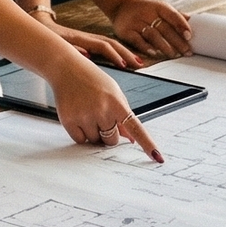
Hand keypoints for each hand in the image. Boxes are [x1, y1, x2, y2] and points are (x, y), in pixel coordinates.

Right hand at [44, 60, 161, 160]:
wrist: (67, 68)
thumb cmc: (93, 80)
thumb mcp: (114, 92)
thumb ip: (123, 115)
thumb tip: (131, 139)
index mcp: (117, 103)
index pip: (136, 128)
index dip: (147, 144)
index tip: (158, 158)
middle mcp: (102, 110)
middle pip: (112, 140)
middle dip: (108, 133)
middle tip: (100, 116)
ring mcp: (84, 116)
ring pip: (95, 141)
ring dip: (94, 133)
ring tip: (87, 113)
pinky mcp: (69, 121)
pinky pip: (80, 140)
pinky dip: (81, 134)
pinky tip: (78, 116)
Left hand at [49, 20, 142, 68]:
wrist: (43, 26)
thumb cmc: (49, 37)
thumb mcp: (57, 44)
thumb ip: (72, 49)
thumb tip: (87, 55)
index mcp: (81, 39)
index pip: (103, 46)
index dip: (114, 55)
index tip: (124, 64)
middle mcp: (89, 38)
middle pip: (112, 44)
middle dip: (126, 53)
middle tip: (139, 64)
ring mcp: (90, 39)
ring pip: (112, 45)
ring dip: (125, 53)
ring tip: (137, 62)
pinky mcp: (89, 42)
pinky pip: (107, 47)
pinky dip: (118, 52)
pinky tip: (124, 60)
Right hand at [107, 0, 191, 59]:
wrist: (121, 5)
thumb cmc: (145, 10)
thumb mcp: (159, 8)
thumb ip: (175, 16)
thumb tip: (195, 21)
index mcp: (158, 7)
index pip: (172, 15)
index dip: (181, 25)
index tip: (189, 36)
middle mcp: (147, 13)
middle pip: (164, 28)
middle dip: (177, 41)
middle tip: (187, 52)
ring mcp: (136, 22)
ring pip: (152, 34)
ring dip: (164, 46)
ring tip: (174, 55)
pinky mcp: (126, 31)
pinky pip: (137, 40)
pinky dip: (146, 47)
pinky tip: (154, 53)